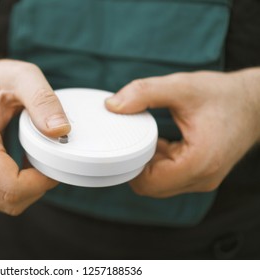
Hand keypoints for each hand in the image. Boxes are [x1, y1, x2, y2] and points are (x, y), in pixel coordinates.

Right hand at [0, 59, 69, 214]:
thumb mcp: (21, 76)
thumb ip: (43, 100)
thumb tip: (62, 130)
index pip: (11, 187)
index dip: (40, 182)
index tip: (53, 163)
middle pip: (9, 201)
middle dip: (36, 187)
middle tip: (47, 161)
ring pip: (2, 204)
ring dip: (26, 189)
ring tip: (32, 160)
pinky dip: (13, 188)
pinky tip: (19, 165)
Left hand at [105, 70, 259, 197]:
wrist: (256, 104)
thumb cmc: (223, 95)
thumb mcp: (181, 86)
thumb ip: (144, 93)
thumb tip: (112, 105)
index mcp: (199, 162)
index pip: (147, 182)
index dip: (129, 165)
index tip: (122, 143)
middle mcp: (202, 178)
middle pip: (150, 187)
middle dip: (135, 165)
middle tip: (131, 138)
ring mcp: (203, 180)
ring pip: (159, 185)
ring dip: (147, 164)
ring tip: (148, 138)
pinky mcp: (201, 176)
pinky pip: (169, 178)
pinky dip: (158, 163)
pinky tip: (158, 142)